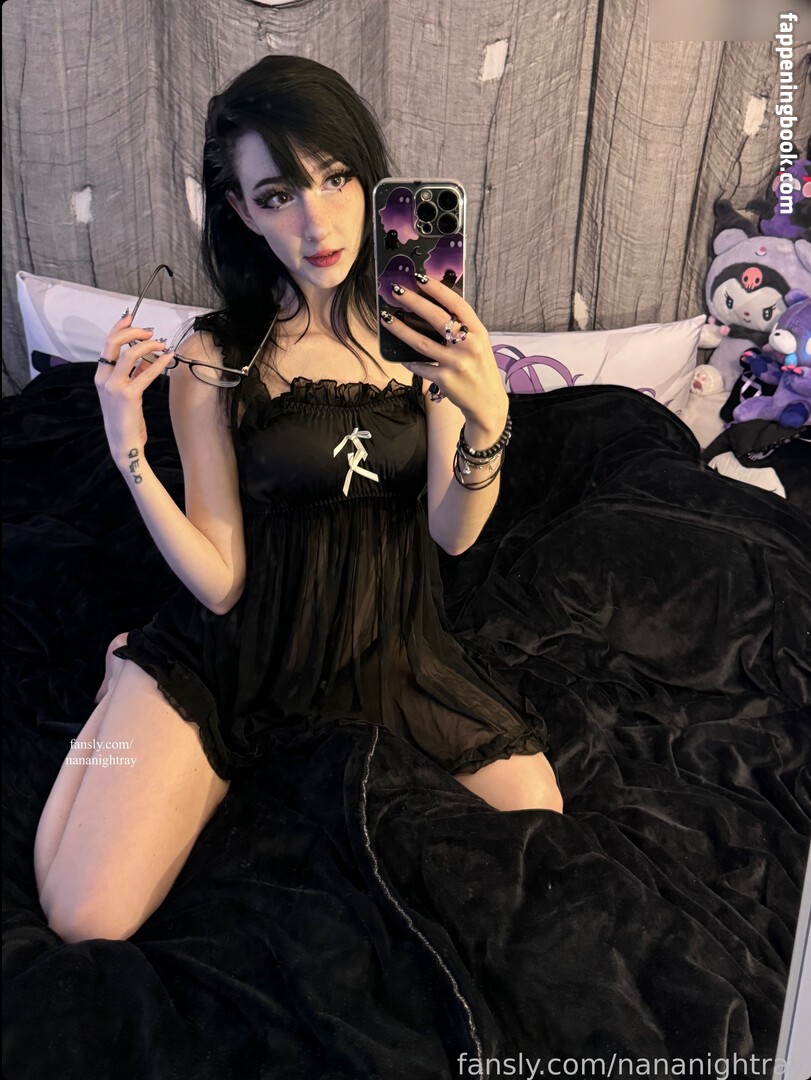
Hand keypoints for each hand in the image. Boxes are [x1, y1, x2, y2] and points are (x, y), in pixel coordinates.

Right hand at [95, 312, 174, 469]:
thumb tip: (147, 358)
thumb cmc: (126, 420)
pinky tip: (168, 357)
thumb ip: (133, 375)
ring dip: (148, 344)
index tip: (131, 317)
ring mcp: (114, 387)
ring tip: (162, 343)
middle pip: (113, 343)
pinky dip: (159, 362)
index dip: (118, 328)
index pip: (106, 345)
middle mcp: (103, 379)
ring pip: (129, 353)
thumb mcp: (127, 394)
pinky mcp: (128, 395)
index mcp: (100, 377)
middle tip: (150, 331)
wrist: (124, 444)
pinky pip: (145, 372)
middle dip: (133, 331)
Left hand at [381, 275, 507, 432]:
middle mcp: (468, 344)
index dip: (437, 289)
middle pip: (436, 318)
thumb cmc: (479, 369)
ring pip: (421, 343)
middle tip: (396, 291)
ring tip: (386, 319)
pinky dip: (409, 361)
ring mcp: (456, 363)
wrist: (487, 402)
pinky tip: (400, 356)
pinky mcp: (445, 379)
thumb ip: (463, 327)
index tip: (420, 278)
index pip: (456, 304)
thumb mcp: (479, 343)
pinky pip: (420, 367)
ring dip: (400, 329)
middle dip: (413, 302)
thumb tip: (434, 307)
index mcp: (478, 331)